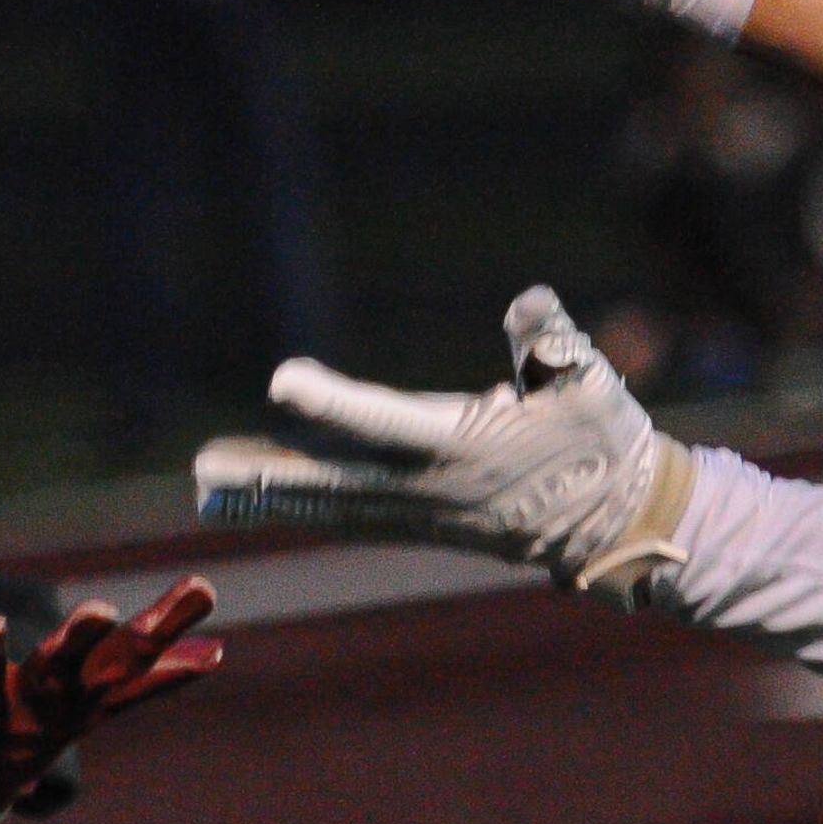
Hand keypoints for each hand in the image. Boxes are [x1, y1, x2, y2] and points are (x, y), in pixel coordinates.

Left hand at [0, 580, 221, 823]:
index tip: (202, 586)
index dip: (165, 626)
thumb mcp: (86, 710)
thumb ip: (148, 678)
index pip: (125, 660)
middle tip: (103, 613)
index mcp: (68, 701)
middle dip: (79, 643)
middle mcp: (24, 708)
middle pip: (59, 670)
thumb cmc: (20, 745)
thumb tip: (217, 655)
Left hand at [192, 287, 696, 603]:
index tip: (282, 380)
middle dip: (270, 475)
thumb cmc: (603, 439)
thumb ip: (556, 340)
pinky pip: (348, 514)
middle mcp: (432, 487)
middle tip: (204, 472)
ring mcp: (422, 511)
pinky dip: (299, 507)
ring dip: (269, 496)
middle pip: (337, 479)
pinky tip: (254, 502)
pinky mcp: (420, 521)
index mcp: (466, 446)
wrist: (618, 521)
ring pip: (333, 502)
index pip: (387, 419)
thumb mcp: (591, 383)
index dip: (333, 400)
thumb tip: (531, 302)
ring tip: (206, 487)